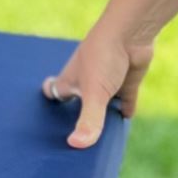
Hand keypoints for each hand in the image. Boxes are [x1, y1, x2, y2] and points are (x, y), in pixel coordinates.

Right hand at [42, 10, 154, 146]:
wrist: (131, 32)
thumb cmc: (104, 57)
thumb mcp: (94, 93)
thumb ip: (88, 120)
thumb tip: (76, 145)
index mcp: (71, 80)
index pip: (54, 92)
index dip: (51, 101)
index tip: (47, 118)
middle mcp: (86, 81)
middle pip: (78, 101)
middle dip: (75, 115)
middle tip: (73, 136)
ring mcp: (107, 81)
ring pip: (101, 102)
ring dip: (102, 115)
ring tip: (99, 136)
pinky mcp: (127, 80)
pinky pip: (125, 99)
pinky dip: (125, 108)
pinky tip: (125, 118)